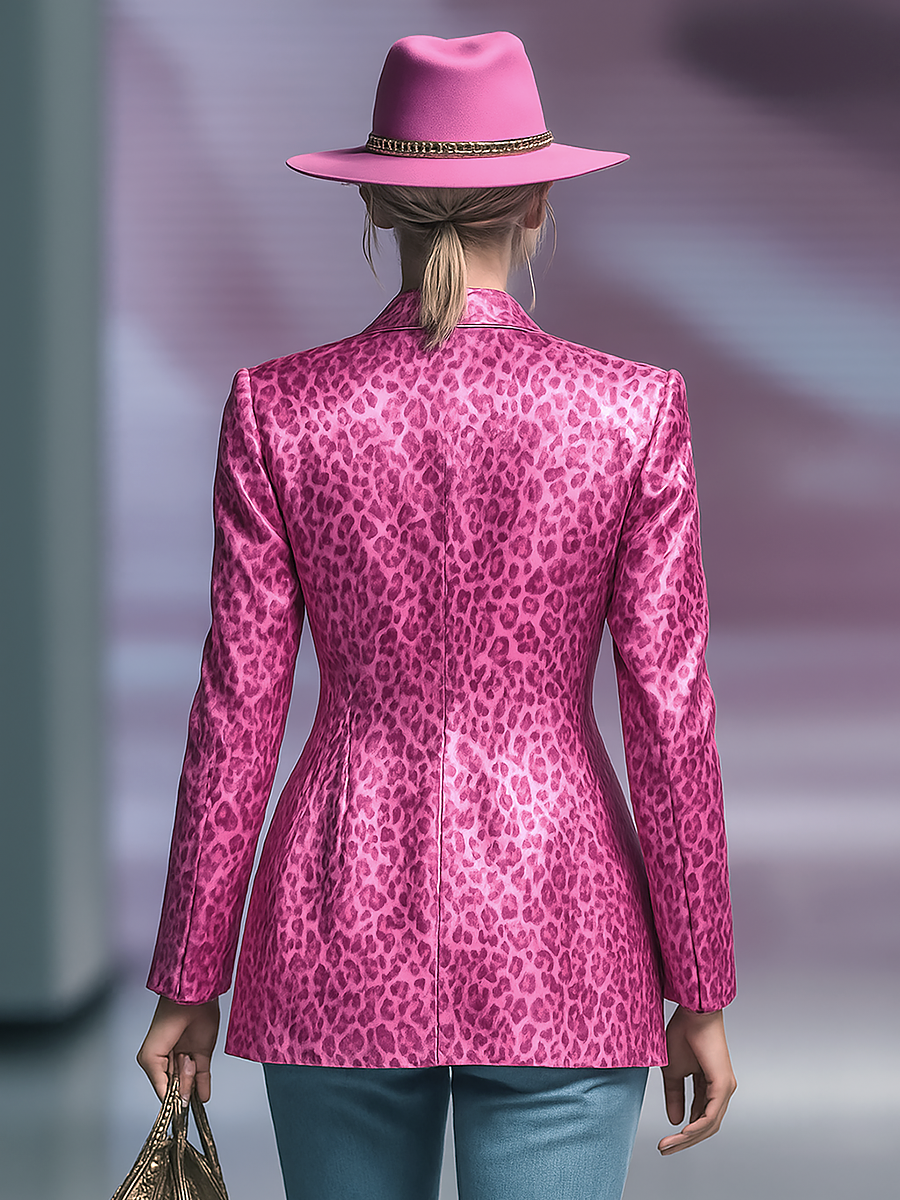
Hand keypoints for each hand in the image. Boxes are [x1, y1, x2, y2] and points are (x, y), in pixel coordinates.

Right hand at [137, 996, 219, 1102]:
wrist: (192, 999)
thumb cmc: (167, 1019)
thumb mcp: (152, 1055)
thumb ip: (160, 1080)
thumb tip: (172, 1100)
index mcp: (153, 1061)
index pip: (161, 1088)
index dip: (168, 1096)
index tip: (174, 1107)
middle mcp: (170, 1061)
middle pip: (177, 1086)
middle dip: (181, 1082)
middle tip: (182, 1062)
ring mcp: (187, 1057)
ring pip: (190, 1080)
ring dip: (191, 1076)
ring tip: (189, 1056)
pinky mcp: (203, 1052)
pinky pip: (203, 1075)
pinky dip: (203, 1087)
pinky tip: (203, 1098)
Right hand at [658, 1005, 735, 1154]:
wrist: (692, 1012)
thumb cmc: (684, 1034)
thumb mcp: (673, 1070)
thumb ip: (675, 1095)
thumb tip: (675, 1120)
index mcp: (709, 1086)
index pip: (698, 1117)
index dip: (683, 1132)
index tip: (665, 1141)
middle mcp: (721, 1090)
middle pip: (705, 1125)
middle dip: (684, 1141)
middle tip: (665, 1149)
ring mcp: (725, 1088)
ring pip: (709, 1123)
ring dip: (688, 1138)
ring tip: (670, 1144)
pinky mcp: (723, 1084)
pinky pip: (711, 1113)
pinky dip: (697, 1126)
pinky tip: (684, 1133)